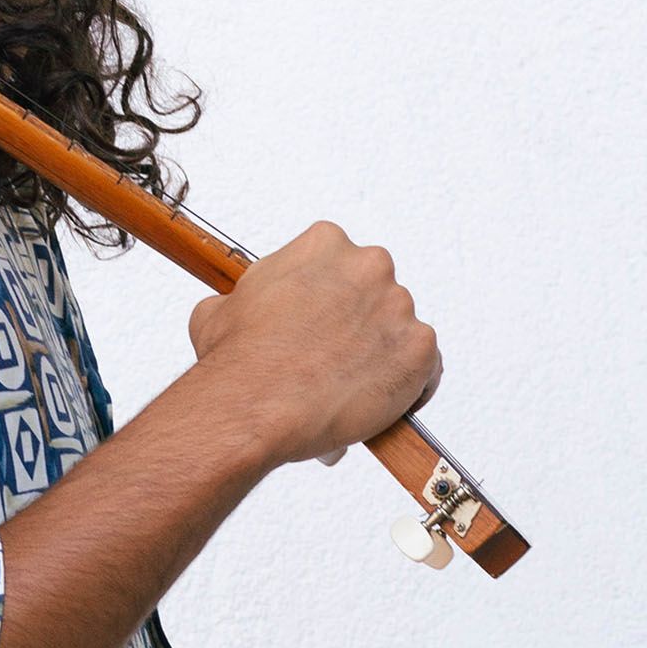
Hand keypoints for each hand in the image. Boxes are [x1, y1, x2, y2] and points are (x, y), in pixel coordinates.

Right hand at [186, 221, 441, 466]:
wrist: (257, 404)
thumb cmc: (239, 357)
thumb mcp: (221, 306)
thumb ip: (247, 296)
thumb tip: (243, 310)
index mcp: (324, 243)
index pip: (337, 259)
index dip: (326, 292)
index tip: (317, 316)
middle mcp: (369, 266)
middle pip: (373, 289)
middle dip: (357, 317)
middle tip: (333, 349)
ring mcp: (399, 308)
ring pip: (399, 328)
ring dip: (381, 350)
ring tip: (349, 382)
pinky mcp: (420, 351)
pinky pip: (425, 366)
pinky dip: (407, 383)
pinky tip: (376, 397)